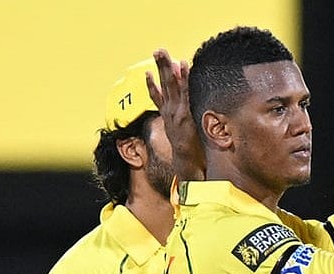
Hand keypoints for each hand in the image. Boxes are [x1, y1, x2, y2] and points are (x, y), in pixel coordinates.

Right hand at [147, 49, 204, 180]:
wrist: (185, 162)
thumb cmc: (186, 151)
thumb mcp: (179, 138)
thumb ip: (178, 130)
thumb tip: (181, 126)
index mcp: (166, 116)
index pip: (157, 97)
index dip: (152, 85)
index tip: (147, 73)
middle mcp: (168, 111)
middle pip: (163, 84)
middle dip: (160, 66)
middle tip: (157, 51)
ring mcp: (175, 111)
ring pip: (170, 84)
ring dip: (166, 66)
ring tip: (162, 52)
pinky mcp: (184, 112)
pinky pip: (184, 91)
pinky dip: (183, 77)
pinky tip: (182, 64)